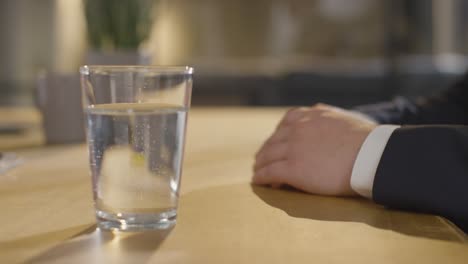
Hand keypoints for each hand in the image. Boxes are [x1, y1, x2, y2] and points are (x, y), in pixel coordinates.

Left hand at [252, 104, 376, 195]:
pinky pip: (269, 172)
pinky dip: (261, 176)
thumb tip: (324, 114)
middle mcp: (299, 128)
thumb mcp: (345, 118)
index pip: (288, 121)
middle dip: (267, 149)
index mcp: (313, 115)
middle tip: (261, 157)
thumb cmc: (368, 141)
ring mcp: (293, 148)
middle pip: (274, 139)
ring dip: (260, 163)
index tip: (277, 139)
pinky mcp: (292, 168)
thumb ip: (329, 116)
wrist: (371, 155)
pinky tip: (257, 181)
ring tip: (257, 170)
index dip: (279, 133)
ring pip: (268, 155)